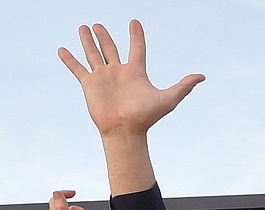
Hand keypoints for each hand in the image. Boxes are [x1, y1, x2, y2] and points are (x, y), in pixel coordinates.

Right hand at [59, 21, 203, 140]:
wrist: (126, 131)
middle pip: (110, 48)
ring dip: (88, 41)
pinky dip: (69, 59)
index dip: (136, 35)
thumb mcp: (168, 98)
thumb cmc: (147, 117)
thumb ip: (184, 86)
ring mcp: (103, 77)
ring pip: (93, 54)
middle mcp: (118, 72)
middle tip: (98, 25)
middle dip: (104, 36)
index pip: (137, 48)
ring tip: (83, 28)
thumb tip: (202, 77)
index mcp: (135, 72)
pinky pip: (78, 68)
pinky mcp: (90, 85)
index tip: (134, 22)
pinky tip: (62, 49)